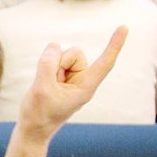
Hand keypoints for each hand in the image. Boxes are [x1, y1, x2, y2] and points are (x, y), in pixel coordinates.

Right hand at [17, 26, 127, 141]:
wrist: (32, 129)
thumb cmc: (40, 114)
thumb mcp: (42, 88)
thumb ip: (48, 64)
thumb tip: (55, 45)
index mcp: (86, 87)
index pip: (105, 63)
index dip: (114, 45)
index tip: (125, 27)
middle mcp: (82, 80)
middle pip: (75, 53)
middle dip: (58, 62)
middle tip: (48, 84)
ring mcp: (72, 78)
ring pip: (63, 55)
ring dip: (50, 66)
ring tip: (45, 86)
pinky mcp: (62, 76)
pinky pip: (55, 60)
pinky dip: (47, 67)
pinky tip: (43, 84)